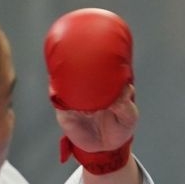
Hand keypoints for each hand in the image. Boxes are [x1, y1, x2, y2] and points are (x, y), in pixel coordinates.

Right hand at [46, 9, 136, 174]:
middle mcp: (85, 90)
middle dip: (72, 53)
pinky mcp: (64, 113)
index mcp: (101, 87)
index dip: (91, 50)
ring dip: (62, 70)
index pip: (94, 66)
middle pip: (75, 69)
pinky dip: (56, 91)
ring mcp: (73, 99)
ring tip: (60, 57)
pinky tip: (55, 84)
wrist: (107, 150)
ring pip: (64, 81)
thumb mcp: (129, 116)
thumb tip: (124, 90)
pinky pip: (58, 99)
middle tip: (74, 40)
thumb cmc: (120, 129)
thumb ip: (126, 104)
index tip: (90, 33)